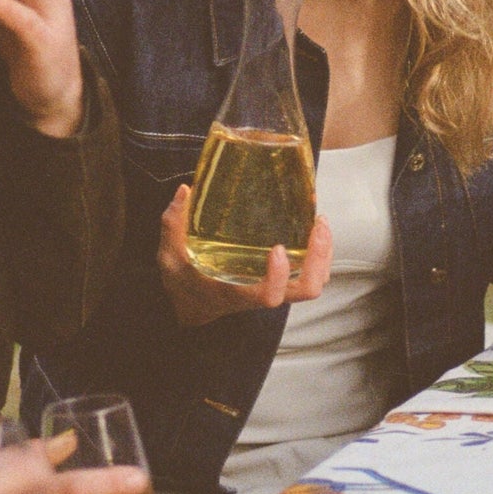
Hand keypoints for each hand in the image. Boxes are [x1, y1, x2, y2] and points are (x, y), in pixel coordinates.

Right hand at [158, 183, 331, 325]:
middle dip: (317, 260)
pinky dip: (319, 254)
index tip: (279, 248)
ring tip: (320, 222)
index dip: (279, 276)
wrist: (193, 302)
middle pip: (305, 290)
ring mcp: (275, 289)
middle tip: (317, 226)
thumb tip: (185, 190)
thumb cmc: (183, 280)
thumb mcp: (169, 255)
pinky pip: (310, 274)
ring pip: (313, 283)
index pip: (267, 296)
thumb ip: (173, 224)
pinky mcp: (281, 281)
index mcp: (235, 293)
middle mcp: (261, 295)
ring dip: (323, 255)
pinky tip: (314, 227)